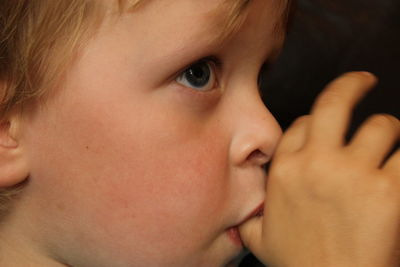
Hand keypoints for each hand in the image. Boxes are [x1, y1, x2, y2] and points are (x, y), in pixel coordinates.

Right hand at [239, 72, 399, 266]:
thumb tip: (242, 216)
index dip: (316, 121)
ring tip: (392, 144)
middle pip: (335, 103)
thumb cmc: (300, 265)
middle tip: (364, 81)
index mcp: (285, 170)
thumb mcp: (261, 239)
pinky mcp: (387, 190)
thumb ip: (249, 219)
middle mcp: (315, 163)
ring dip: (389, 133)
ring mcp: (352, 173)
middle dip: (353, 84)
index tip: (324, 126)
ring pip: (381, 126)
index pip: (301, 125)